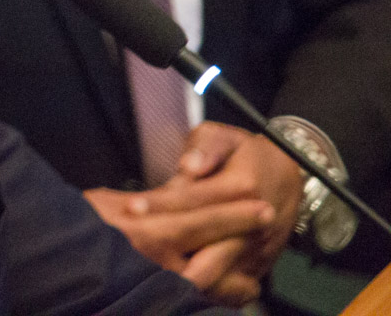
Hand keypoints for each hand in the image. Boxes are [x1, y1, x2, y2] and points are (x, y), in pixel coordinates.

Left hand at [84, 121, 301, 305]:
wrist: (290, 178)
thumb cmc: (246, 154)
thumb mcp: (225, 136)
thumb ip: (206, 147)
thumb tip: (189, 166)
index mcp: (241, 187)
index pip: (194, 200)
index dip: (160, 205)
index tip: (132, 208)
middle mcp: (251, 224)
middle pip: (206, 250)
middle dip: (169, 254)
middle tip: (132, 245)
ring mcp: (254, 249)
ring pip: (215, 275)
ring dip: (182, 273)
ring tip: (145, 264)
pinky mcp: (256, 266)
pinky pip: (226, 286)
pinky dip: (199, 283)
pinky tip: (169, 274)